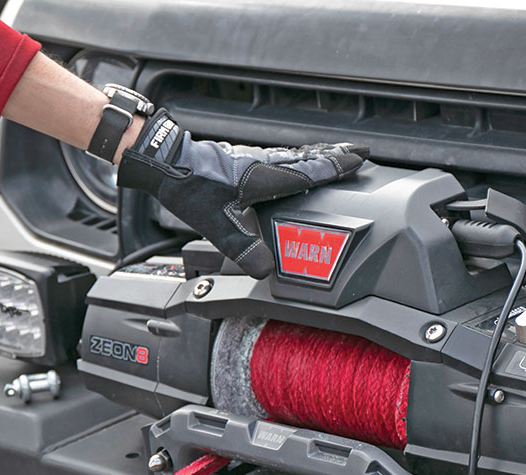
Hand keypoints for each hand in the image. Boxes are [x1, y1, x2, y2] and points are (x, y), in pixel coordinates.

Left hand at [117, 109, 367, 277]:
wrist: (165, 161)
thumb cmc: (190, 186)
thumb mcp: (217, 224)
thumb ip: (242, 248)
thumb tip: (264, 270)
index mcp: (264, 175)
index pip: (310, 169)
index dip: (337, 166)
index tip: (361, 159)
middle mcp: (264, 162)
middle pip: (308, 157)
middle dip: (334, 156)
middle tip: (359, 153)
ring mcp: (253, 158)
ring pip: (294, 155)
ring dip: (317, 156)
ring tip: (334, 158)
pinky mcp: (242, 159)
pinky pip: (280, 157)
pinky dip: (297, 159)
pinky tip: (293, 166)